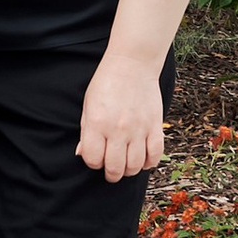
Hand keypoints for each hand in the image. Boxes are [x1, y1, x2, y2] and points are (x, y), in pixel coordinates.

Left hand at [77, 53, 164, 183]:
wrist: (132, 64)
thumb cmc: (107, 83)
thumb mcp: (88, 105)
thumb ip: (86, 132)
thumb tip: (82, 154)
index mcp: (97, 123)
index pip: (93, 159)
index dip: (93, 162)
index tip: (96, 157)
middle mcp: (117, 129)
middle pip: (115, 168)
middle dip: (111, 173)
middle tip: (112, 170)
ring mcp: (138, 128)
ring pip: (135, 166)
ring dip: (129, 170)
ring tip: (126, 164)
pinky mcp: (155, 126)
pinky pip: (154, 155)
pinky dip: (149, 163)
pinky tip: (143, 159)